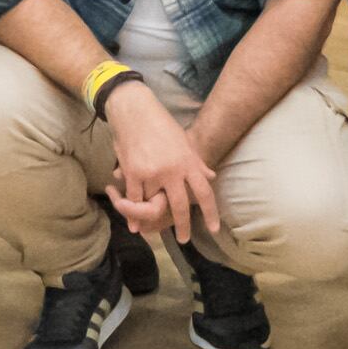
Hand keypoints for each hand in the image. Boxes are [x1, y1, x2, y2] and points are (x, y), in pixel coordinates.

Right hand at [97, 80, 223, 244]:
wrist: (133, 109)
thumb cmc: (160, 123)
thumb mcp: (183, 141)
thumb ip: (196, 161)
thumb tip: (211, 176)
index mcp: (188, 162)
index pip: (204, 192)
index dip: (210, 213)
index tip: (214, 228)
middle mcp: (172, 170)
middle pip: (181, 206)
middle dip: (183, 226)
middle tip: (184, 239)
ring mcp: (152, 172)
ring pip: (155, 204)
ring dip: (153, 218)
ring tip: (153, 230)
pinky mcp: (133, 172)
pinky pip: (135, 199)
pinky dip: (134, 212)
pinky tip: (135, 225)